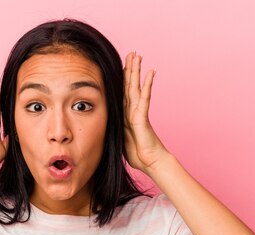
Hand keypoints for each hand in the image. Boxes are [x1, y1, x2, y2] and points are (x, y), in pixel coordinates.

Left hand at [123, 52, 169, 173]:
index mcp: (126, 114)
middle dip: (130, 68)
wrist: (150, 162)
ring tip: (138, 55)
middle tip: (132, 52)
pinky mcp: (142, 117)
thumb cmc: (138, 154)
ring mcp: (138, 112)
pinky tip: (150, 73)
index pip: (123, 91)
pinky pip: (144, 98)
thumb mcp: (120, 138)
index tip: (122, 64)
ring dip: (136, 71)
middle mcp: (132, 110)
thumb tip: (104, 126)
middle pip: (130, 85)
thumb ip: (115, 129)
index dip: (123, 78)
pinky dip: (147, 85)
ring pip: (136, 87)